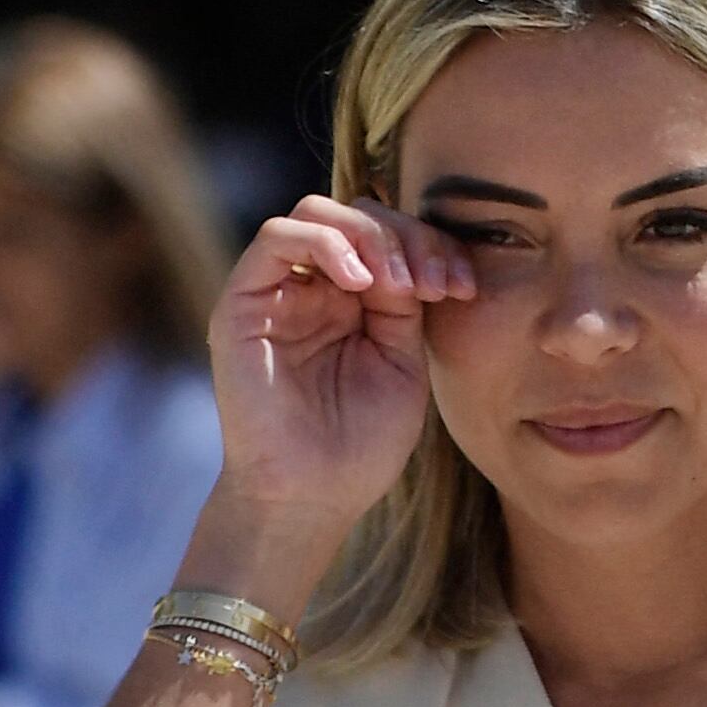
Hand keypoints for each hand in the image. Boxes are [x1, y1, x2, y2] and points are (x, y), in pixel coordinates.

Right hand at [204, 196, 474, 551]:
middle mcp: (313, 287)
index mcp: (354, 299)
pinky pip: (276, 236)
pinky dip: (326, 242)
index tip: (464, 288)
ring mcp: (276, 292)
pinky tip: (361, 281)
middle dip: (409, 236)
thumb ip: (404, 300)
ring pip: (318, 212)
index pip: (391, 233)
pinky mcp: (242, 303)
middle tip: (435, 285)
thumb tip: (411, 250)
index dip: (433, 245)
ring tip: (399, 285)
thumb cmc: (361, 441)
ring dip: (371, 236)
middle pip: (358, 212)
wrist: (315, 495)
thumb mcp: (402, 357)